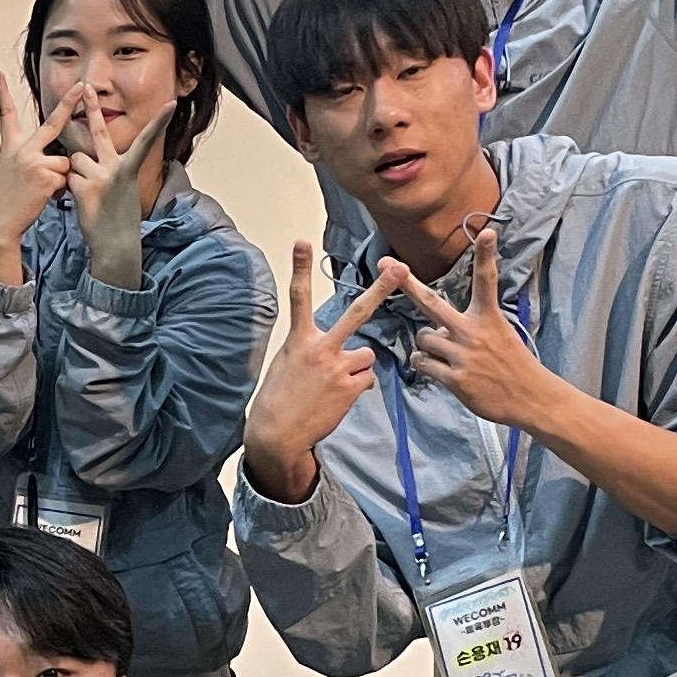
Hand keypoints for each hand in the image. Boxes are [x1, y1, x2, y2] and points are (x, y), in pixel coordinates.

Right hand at [0, 71, 86, 278]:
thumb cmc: (7, 198)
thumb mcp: (11, 170)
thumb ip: (31, 157)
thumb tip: (59, 157)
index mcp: (11, 146)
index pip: (5, 114)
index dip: (0, 92)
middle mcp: (22, 149)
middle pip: (52, 122)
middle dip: (69, 102)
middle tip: (82, 85)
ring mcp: (35, 161)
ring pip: (65, 163)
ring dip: (60, 178)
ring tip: (40, 191)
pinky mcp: (47, 176)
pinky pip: (66, 179)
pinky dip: (60, 191)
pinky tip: (43, 198)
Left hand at [63, 104, 169, 292]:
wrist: (116, 244)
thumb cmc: (118, 216)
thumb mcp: (122, 187)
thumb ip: (107, 167)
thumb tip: (84, 155)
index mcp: (129, 167)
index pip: (145, 140)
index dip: (158, 122)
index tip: (171, 104)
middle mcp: (116, 168)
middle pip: (99, 132)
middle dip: (92, 108)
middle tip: (85, 86)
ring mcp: (100, 177)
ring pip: (75, 160)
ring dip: (76, 173)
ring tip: (89, 192)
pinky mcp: (84, 188)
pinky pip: (68, 178)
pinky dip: (70, 188)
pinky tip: (83, 202)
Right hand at [240, 241, 393, 504]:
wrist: (278, 434)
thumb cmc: (278, 398)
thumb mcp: (286, 364)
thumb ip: (311, 349)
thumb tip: (337, 352)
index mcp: (299, 340)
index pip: (299, 297)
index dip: (300, 268)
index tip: (302, 242)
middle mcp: (320, 349)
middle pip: (356, 313)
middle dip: (380, 289)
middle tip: (398, 268)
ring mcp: (338, 368)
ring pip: (366, 355)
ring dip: (357, 367)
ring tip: (335, 384)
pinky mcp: (350, 388)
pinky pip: (366, 379)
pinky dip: (357, 387)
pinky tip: (338, 398)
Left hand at [372, 220, 560, 432]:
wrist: (530, 398)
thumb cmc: (513, 364)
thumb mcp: (500, 334)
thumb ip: (469, 326)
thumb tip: (435, 328)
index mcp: (489, 318)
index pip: (487, 280)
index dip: (485, 255)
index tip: (486, 231)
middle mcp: (473, 332)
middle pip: (432, 303)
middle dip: (408, 284)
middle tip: (388, 265)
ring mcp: (463, 355)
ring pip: (424, 338)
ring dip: (427, 346)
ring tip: (446, 355)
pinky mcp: (456, 378)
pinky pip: (423, 363)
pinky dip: (425, 364)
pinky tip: (438, 368)